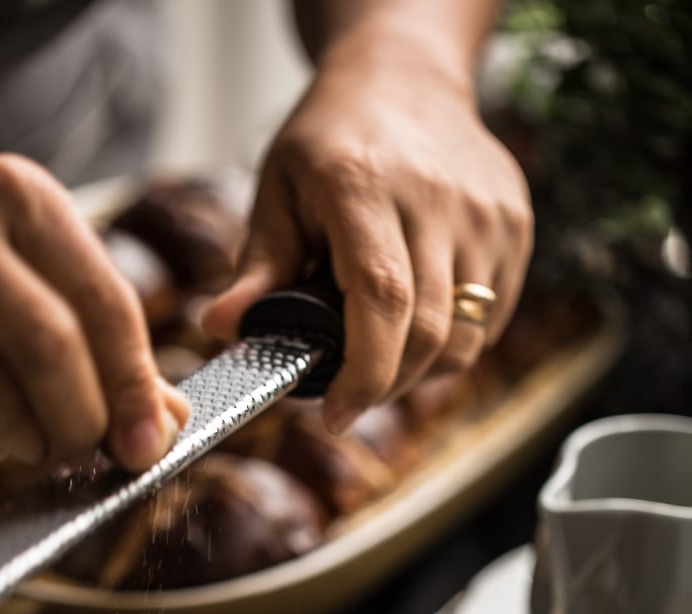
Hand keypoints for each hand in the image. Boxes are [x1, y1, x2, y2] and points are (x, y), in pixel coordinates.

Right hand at [0, 155, 188, 470]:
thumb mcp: (46, 260)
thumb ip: (111, 337)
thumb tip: (162, 426)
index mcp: (19, 198)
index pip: (104, 306)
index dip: (134, 388)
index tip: (150, 444)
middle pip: (48, 353)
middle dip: (82, 423)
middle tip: (89, 449)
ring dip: (31, 444)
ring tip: (38, 436)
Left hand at [204, 26, 532, 432]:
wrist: (406, 76)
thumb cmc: (332, 139)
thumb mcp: (278, 191)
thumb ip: (257, 268)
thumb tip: (221, 329)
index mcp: (365, 187)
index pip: (382, 301)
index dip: (364, 374)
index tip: (336, 414)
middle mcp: (437, 199)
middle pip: (428, 334)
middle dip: (386, 385)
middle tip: (352, 394)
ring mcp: (486, 214)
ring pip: (464, 338)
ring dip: (421, 371)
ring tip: (383, 356)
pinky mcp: (515, 226)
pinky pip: (487, 320)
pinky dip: (452, 342)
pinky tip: (419, 321)